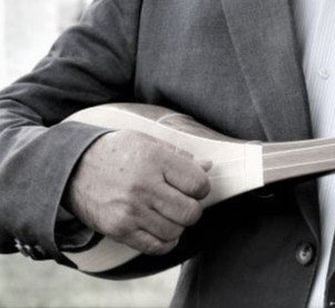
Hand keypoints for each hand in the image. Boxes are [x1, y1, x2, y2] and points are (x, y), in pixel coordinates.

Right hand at [65, 130, 211, 255]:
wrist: (73, 167)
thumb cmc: (117, 151)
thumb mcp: (148, 142)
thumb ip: (179, 156)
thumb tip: (207, 167)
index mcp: (155, 160)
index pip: (198, 183)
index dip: (202, 187)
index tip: (194, 185)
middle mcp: (144, 186)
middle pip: (190, 211)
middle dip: (193, 208)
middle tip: (183, 201)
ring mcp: (130, 210)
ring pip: (175, 230)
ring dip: (178, 225)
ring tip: (169, 213)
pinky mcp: (119, 230)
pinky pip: (155, 246)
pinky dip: (166, 242)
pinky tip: (163, 230)